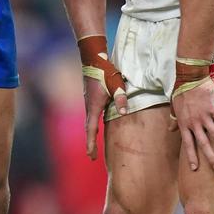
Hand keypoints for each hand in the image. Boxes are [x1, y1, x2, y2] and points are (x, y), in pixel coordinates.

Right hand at [79, 38, 127, 158]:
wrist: (92, 58)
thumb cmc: (105, 71)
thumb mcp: (116, 84)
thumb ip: (120, 98)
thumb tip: (124, 113)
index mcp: (94, 106)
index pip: (91, 130)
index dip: (91, 144)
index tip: (91, 156)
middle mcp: (89, 106)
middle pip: (89, 128)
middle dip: (90, 142)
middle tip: (92, 156)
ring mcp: (89, 101)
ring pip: (89, 121)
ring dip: (91, 133)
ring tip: (94, 144)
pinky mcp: (91, 97)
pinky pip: (91, 114)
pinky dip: (92, 124)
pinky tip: (98, 124)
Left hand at [170, 78, 213, 171]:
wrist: (189, 78)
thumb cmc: (181, 92)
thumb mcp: (174, 107)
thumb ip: (174, 119)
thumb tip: (171, 129)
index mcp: (185, 124)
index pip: (188, 144)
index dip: (191, 156)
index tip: (195, 168)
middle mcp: (194, 123)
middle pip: (203, 143)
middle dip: (210, 157)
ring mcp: (204, 116)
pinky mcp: (213, 109)